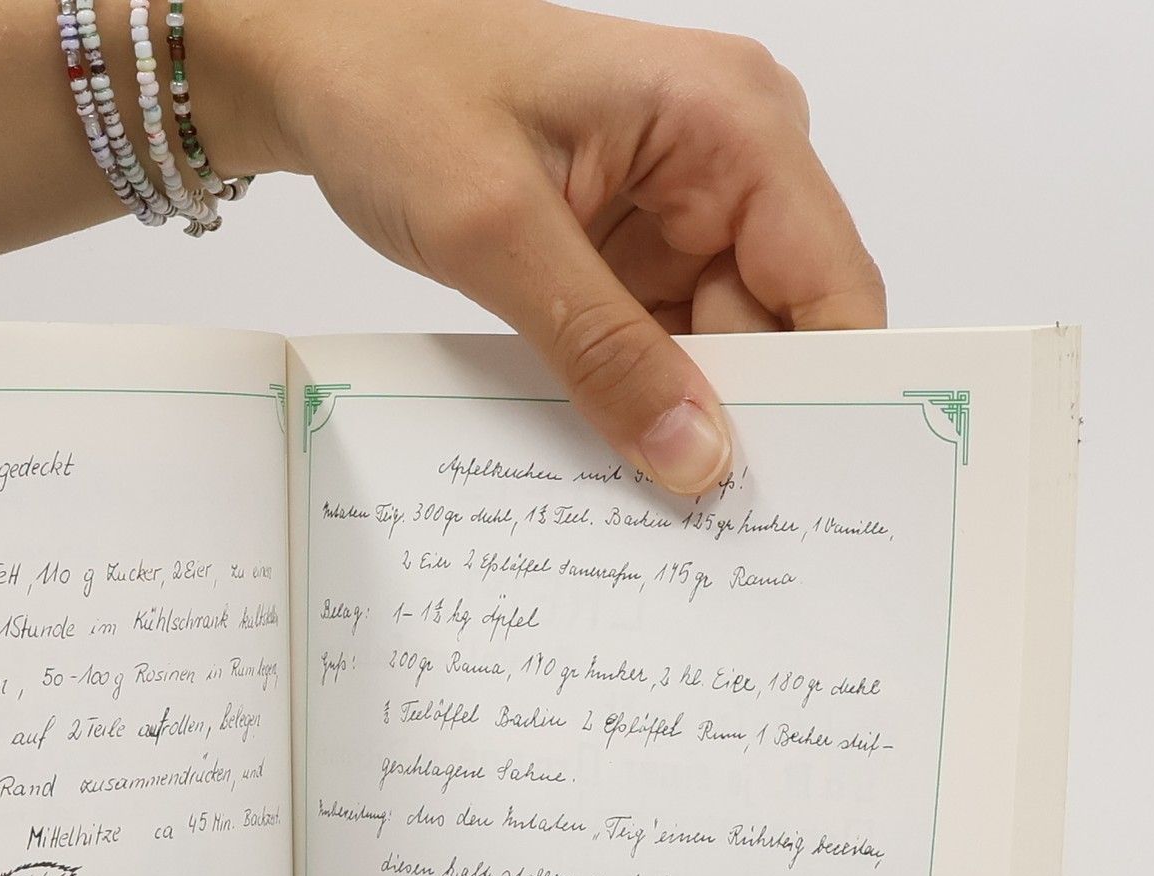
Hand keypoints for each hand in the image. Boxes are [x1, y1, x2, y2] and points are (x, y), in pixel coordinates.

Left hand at [229, 0, 884, 491]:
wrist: (321, 68)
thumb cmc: (399, 93)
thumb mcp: (498, 232)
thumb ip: (602, 351)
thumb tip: (696, 457)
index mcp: (734, 122)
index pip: (832, 285)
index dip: (831, 396)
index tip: (798, 502)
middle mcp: (731, 159)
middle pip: (781, 328)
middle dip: (742, 421)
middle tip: (702, 529)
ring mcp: (683, 207)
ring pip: (719, 350)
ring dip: (679, 419)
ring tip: (638, 492)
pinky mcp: (633, 247)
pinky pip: (660, 344)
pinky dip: (635, 398)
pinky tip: (608, 449)